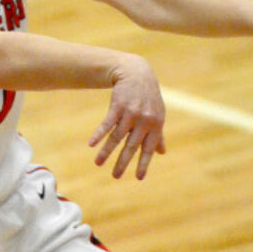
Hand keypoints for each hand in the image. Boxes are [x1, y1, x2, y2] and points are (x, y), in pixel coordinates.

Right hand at [88, 54, 165, 178]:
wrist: (137, 73)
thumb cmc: (148, 97)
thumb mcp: (157, 114)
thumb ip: (158, 134)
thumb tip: (162, 153)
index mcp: (156, 125)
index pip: (149, 149)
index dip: (143, 163)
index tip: (138, 178)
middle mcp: (144, 120)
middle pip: (131, 146)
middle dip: (122, 162)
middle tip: (115, 177)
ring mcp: (130, 113)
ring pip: (116, 137)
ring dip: (106, 151)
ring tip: (97, 163)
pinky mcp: (117, 106)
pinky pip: (107, 124)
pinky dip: (99, 135)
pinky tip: (91, 144)